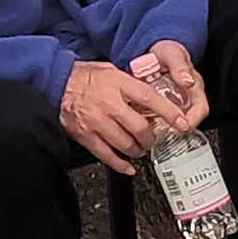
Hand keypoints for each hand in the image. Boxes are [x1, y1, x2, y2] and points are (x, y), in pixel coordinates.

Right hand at [58, 61, 190, 174]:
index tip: (181, 122)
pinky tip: (128, 167)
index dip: (168, 112)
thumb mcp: (111, 71)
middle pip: (140, 127)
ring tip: (139, 149)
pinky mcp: (86, 135)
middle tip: (152, 139)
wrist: (56, 83)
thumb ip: (130, 84)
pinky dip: (120, 164)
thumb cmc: (82, 76)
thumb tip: (150, 96)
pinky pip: (107, 155)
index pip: (150, 99)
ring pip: (125, 144)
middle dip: (150, 138)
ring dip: (137, 150)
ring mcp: (97, 121)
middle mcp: (109, 104)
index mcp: (118, 85)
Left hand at [140, 40, 209, 130]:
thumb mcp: (173, 55)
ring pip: (172, 122)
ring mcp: (174, 104)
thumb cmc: (168, 52)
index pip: (200, 110)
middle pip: (186, 121)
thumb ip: (180, 67)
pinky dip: (150, 122)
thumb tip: (188, 82)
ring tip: (149, 129)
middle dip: (175, 129)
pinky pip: (158, 118)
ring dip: (162, 127)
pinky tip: (141, 120)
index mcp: (194, 89)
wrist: (155, 49)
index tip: (181, 127)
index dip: (192, 121)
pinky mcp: (160, 106)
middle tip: (161, 132)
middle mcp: (187, 99)